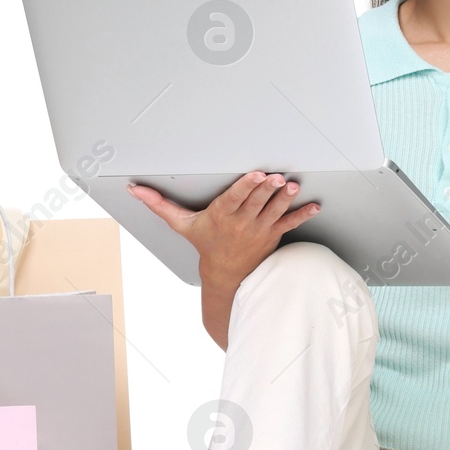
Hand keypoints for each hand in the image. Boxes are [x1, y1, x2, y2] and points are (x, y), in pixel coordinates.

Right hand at [126, 170, 319, 286]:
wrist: (225, 274)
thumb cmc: (205, 243)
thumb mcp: (181, 224)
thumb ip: (159, 205)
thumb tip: (134, 190)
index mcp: (221, 216)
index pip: (235, 199)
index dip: (246, 186)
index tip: (255, 175)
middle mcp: (241, 223)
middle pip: (256, 202)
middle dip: (267, 189)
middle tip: (278, 176)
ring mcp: (259, 230)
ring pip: (274, 210)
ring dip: (285, 198)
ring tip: (293, 186)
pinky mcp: (273, 235)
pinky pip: (290, 224)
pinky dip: (303, 214)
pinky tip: (314, 205)